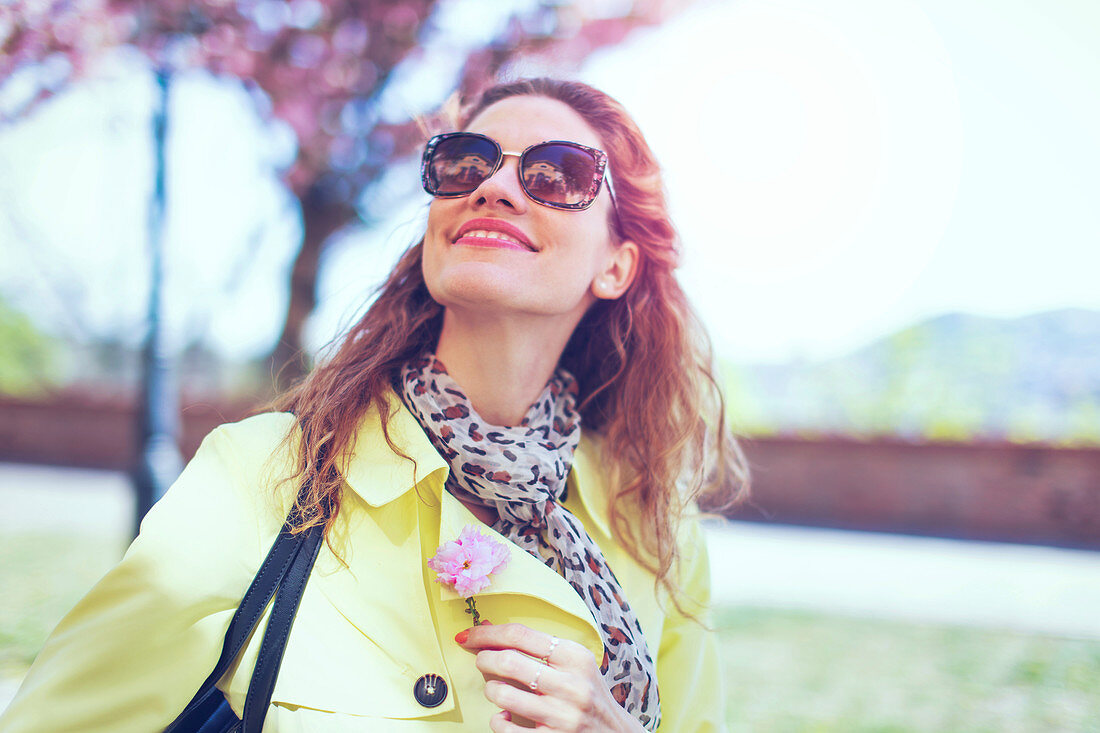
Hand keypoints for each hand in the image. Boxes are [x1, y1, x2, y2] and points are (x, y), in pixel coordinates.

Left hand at [455, 622, 644, 731]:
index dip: (487, 633)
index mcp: (575, 656)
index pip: (520, 634)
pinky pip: (505, 728)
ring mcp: (563, 716)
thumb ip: (536, 647)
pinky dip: (497, 720)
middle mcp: (572, 685)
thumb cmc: (586, 692)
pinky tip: (504, 716)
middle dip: (484, 659)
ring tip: (496, 690)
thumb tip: (487, 629)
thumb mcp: (572, 663)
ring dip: (490, 690)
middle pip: (508, 661)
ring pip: (502, 695)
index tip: (468, 635)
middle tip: (480, 661)